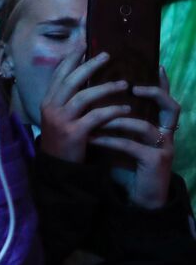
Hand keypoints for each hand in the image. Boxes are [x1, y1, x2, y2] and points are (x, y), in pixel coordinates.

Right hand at [36, 51, 130, 162]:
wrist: (58, 168)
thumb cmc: (63, 140)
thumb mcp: (59, 117)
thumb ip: (67, 99)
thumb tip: (84, 79)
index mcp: (47, 101)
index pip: (58, 75)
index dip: (70, 59)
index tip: (83, 45)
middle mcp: (51, 107)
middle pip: (70, 80)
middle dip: (89, 65)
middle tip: (107, 55)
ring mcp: (61, 120)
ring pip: (83, 96)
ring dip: (105, 88)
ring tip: (123, 84)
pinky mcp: (74, 133)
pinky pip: (96, 117)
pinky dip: (112, 111)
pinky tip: (125, 109)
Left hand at [90, 66, 181, 207]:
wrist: (136, 200)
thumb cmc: (127, 167)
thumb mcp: (122, 140)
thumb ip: (117, 122)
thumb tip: (93, 99)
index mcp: (159, 126)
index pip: (164, 100)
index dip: (163, 83)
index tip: (156, 64)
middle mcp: (166, 135)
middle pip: (171, 107)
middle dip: (154, 93)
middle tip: (132, 86)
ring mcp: (163, 148)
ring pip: (144, 126)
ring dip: (117, 120)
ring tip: (94, 116)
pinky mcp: (154, 162)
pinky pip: (130, 146)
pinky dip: (110, 140)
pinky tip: (94, 138)